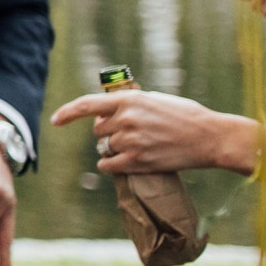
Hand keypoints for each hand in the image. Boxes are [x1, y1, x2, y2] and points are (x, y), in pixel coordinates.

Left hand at [51, 87, 259, 175]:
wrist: (210, 137)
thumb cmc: (186, 115)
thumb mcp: (155, 99)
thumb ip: (130, 103)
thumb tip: (108, 111)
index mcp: (128, 99)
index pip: (87, 105)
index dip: (67, 113)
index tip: (56, 121)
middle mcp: (125, 119)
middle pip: (98, 130)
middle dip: (108, 132)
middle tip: (128, 134)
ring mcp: (131, 141)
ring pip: (105, 147)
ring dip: (113, 148)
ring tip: (136, 146)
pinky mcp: (138, 161)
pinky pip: (109, 165)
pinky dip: (109, 165)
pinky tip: (116, 164)